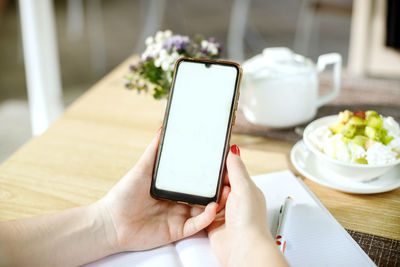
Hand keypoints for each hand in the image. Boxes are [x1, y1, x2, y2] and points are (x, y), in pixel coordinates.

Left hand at [97, 128, 217, 251]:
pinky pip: (197, 224)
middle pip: (205, 193)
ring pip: (205, 209)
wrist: (111, 223)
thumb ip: (154, 151)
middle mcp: (180, 201)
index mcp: (174, 187)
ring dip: (218, 200)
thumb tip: (162, 129)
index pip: (197, 178)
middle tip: (232, 175)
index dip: (210, 172)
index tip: (222, 161)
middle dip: (219, 185)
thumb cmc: (124, 195)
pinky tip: (213, 206)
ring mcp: (180, 216)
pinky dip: (206, 216)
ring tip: (228, 189)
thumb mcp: (142, 169)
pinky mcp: (178, 230)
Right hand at [207, 145, 288, 266]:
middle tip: (200, 172)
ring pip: (209, 196)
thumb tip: (233, 151)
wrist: (242, 248)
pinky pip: (202, 210)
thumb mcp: (244, 187)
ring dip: (205, 194)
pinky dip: (200, 207)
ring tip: (198, 188)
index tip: (210, 155)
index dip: (222, 164)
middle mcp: (236, 200)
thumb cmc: (249, 221)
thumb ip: (236, 168)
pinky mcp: (213, 222)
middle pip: (218, 183)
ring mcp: (224, 212)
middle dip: (210, 180)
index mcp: (246, 189)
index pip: (232, 171)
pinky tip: (197, 203)